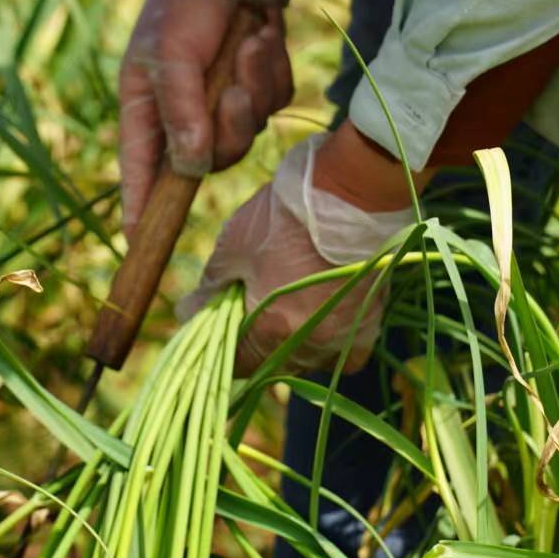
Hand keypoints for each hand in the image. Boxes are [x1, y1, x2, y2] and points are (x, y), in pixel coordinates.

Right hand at [117, 0, 290, 239]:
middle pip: (212, 160)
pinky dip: (272, 69)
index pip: (142, 174)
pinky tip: (260, 37)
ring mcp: (223, 106)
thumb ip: (181, 110)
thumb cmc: (184, 4)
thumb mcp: (169, 53)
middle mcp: (185, 118)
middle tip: (230, 88)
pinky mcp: (258, 89)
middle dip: (229, 125)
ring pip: (249, 132)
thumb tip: (191, 168)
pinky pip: (275, 102)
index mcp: (147, 112)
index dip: (141, 209)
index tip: (139, 242)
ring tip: (247, 44)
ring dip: (253, 86)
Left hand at [182, 132, 415, 376]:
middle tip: (251, 300)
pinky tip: (321, 313)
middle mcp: (308, 347)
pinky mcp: (368, 325)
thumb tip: (189, 312)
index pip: (234, 364)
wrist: (355, 193)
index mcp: (270, 331)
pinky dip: (328, 340)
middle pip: (270, 362)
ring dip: (291, 339)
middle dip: (254, 339)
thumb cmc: (287, 216)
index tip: (215, 321)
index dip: (218, 346)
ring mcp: (342, 339)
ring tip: (287, 301)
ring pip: (306, 357)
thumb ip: (211, 288)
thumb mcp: (234, 246)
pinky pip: (343, 351)